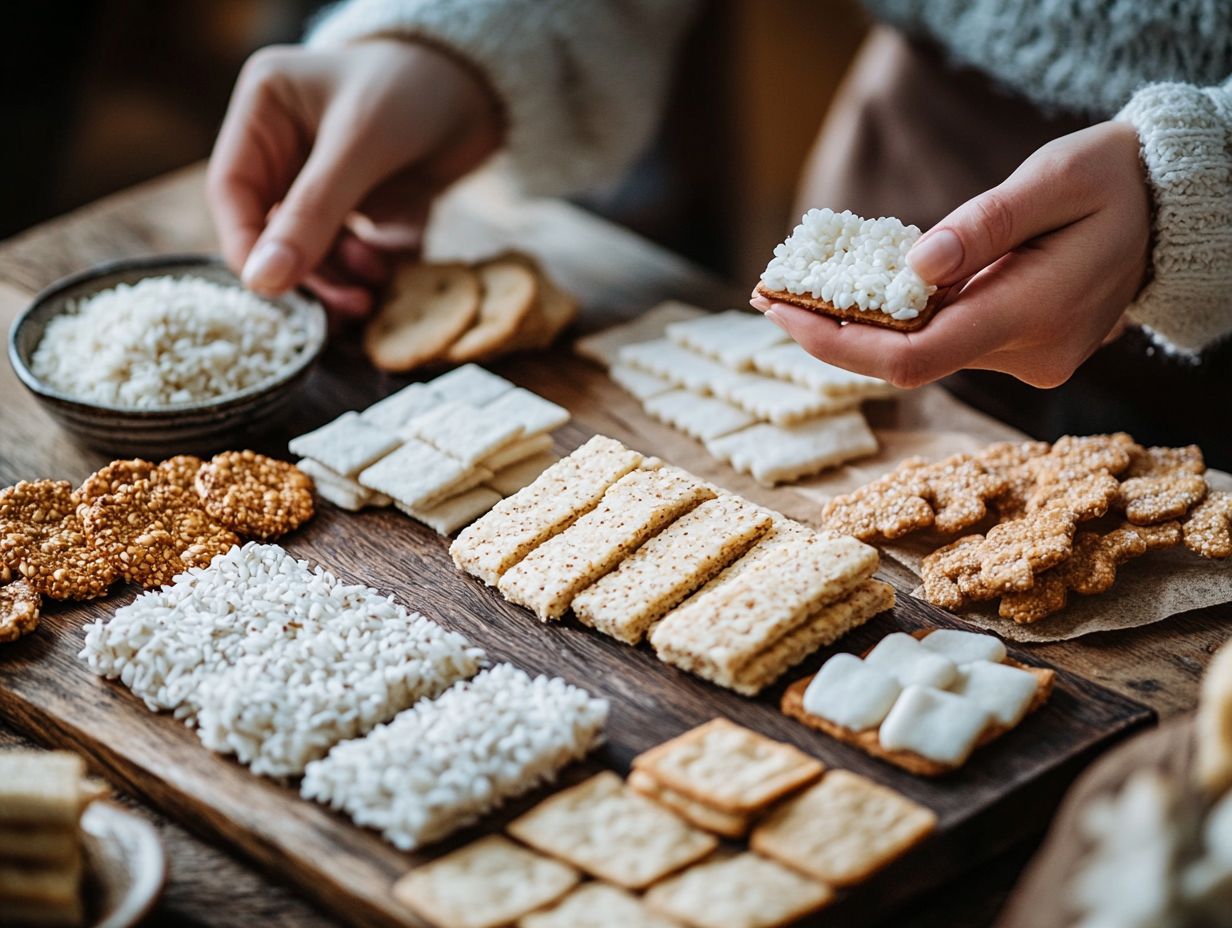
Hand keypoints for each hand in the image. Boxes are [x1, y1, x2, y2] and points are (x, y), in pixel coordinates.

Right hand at [208, 39, 501, 314]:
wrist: (489, 82)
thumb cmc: (417, 85)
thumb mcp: (358, 145)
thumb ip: (310, 214)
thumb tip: (262, 282)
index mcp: (266, 111)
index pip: (232, 191)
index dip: (248, 247)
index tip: (273, 291)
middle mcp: (291, 146)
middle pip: (276, 230)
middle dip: (310, 271)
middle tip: (346, 304)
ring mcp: (335, 179)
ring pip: (322, 248)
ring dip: (346, 276)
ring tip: (375, 288)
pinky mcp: (377, 204)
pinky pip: (367, 250)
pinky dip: (380, 267)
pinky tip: (396, 271)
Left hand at [750, 122, 1150, 387]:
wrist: (1169, 211)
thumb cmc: (1115, 182)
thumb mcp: (1057, 181)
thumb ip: (986, 226)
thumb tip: (913, 268)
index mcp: (1034, 315)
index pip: (912, 357)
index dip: (837, 342)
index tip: (782, 312)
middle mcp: (1027, 355)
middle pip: (905, 361)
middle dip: (832, 331)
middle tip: (769, 293)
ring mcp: (1025, 359)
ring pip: (922, 353)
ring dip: (861, 326)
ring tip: (799, 286)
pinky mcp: (1019, 350)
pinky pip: (943, 340)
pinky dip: (898, 320)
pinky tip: (859, 292)